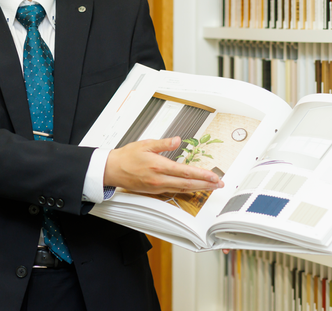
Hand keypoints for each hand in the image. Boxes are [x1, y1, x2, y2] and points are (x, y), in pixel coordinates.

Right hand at [104, 136, 224, 193]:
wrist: (112, 170)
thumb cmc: (127, 157)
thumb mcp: (145, 144)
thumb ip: (163, 143)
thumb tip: (177, 140)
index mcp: (159, 166)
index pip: (185, 172)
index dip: (202, 175)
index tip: (213, 176)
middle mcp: (159, 179)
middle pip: (187, 184)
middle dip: (205, 184)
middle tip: (218, 184)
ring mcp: (157, 187)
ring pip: (182, 189)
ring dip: (198, 188)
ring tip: (211, 187)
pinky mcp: (155, 191)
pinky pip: (174, 191)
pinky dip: (186, 190)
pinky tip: (193, 188)